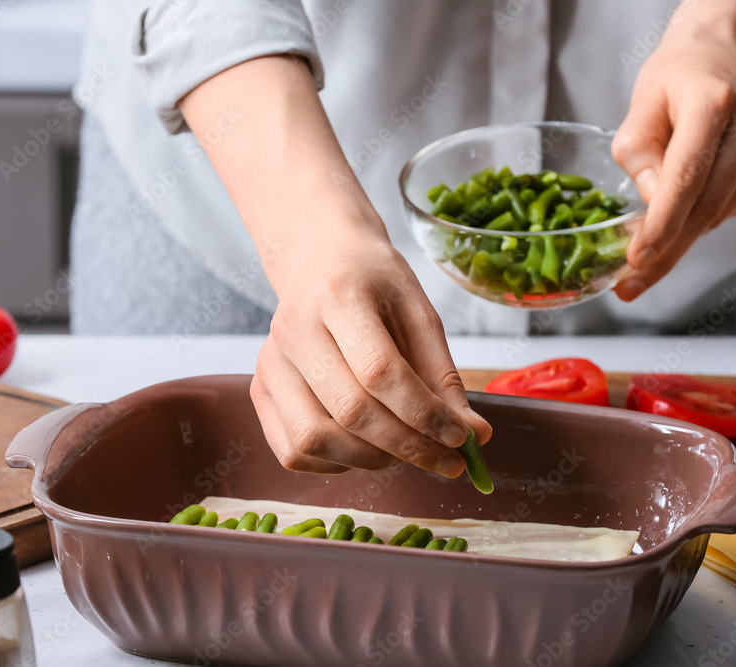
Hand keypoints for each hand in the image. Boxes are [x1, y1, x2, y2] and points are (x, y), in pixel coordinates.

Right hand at [250, 221, 490, 474]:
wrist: (319, 259)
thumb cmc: (375, 284)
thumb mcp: (419, 312)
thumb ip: (444, 375)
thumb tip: (475, 435)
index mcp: (338, 296)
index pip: (380, 371)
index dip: (425, 413)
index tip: (462, 437)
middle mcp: (293, 330)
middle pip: (350, 411)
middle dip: (408, 446)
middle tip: (447, 460)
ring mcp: (269, 364)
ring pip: (315, 440)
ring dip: (373, 460)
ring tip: (408, 451)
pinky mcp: (260, 391)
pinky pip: (294, 451)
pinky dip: (337, 464)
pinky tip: (368, 448)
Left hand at [611, 4, 735, 300]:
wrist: (733, 54)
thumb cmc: (680, 78)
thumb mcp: (642, 102)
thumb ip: (639, 154)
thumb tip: (651, 207)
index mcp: (714, 103)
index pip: (687, 177)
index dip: (662, 225)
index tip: (637, 259)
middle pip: (705, 208)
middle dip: (665, 251)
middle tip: (630, 285)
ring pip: (718, 217)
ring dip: (682, 232)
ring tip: (654, 226)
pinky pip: (733, 211)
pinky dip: (706, 215)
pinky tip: (697, 190)